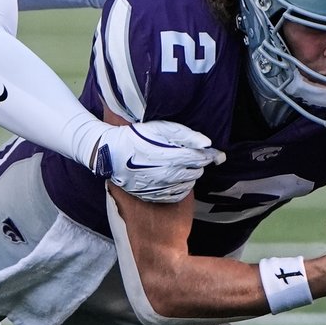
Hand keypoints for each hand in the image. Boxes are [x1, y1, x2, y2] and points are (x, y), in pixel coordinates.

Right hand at [91, 120, 224, 202]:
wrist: (110, 155)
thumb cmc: (135, 137)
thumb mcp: (159, 128)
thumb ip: (185, 135)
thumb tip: (207, 143)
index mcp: (172, 157)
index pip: (201, 158)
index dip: (210, 155)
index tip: (215, 153)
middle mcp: (169, 175)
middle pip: (197, 172)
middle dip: (197, 163)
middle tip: (189, 155)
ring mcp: (162, 187)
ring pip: (188, 184)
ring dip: (189, 175)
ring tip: (179, 165)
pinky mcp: (155, 196)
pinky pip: (177, 194)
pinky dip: (180, 187)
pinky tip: (174, 178)